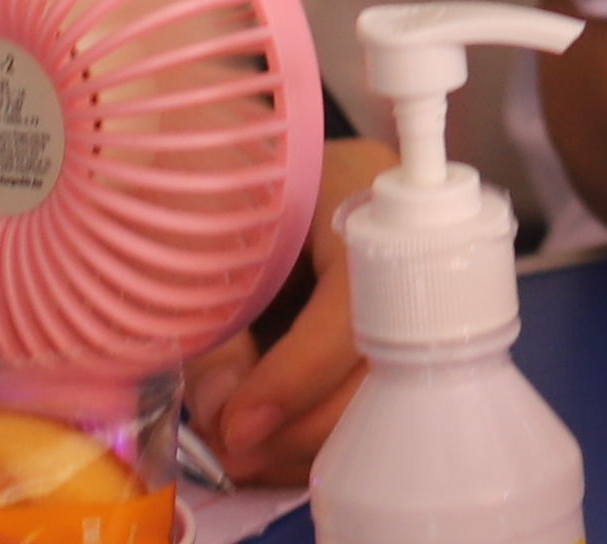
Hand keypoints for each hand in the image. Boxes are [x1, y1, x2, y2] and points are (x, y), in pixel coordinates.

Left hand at [176, 145, 384, 488]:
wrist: (226, 154)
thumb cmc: (214, 176)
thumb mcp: (198, 239)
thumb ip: (211, 329)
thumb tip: (224, 416)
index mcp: (360, 192)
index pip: (353, 300)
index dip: (300, 375)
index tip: (239, 425)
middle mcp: (406, 236)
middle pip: (386, 355)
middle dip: (307, 423)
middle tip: (234, 453)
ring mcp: (408, 280)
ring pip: (389, 387)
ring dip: (314, 440)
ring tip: (243, 453)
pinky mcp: (392, 321)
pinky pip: (374, 390)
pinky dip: (322, 431)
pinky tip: (272, 443)